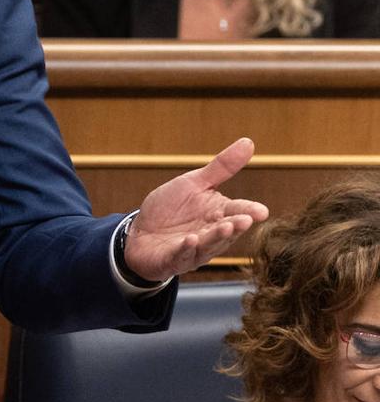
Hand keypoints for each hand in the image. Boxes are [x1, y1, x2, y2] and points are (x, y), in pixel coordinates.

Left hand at [124, 137, 267, 281]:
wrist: (141, 233)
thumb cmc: (171, 209)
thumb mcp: (194, 183)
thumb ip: (221, 167)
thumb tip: (248, 142)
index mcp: (218, 214)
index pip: (238, 211)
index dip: (249, 211)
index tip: (262, 211)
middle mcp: (210, 234)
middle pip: (226, 230)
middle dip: (236, 226)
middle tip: (246, 220)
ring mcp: (194, 249)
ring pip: (208, 245)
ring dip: (216, 237)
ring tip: (225, 228)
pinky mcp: (173, 259)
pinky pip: (181, 255)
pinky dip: (186, 248)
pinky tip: (190, 240)